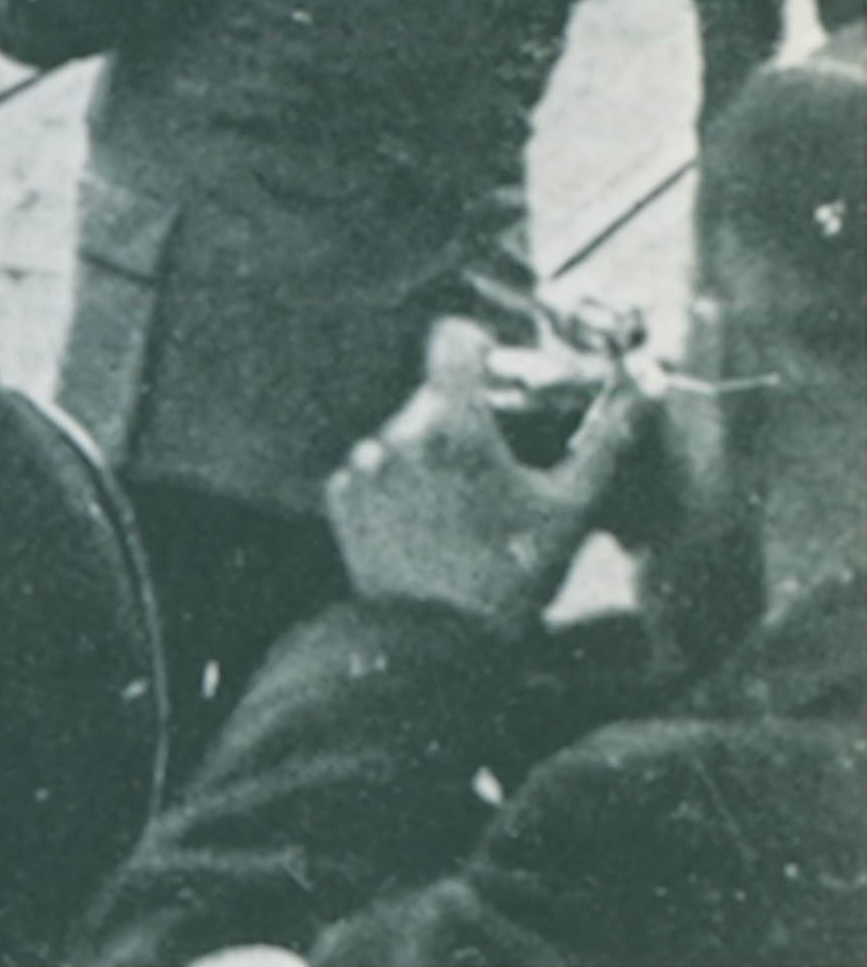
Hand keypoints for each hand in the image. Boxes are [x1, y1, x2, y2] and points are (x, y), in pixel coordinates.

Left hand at [327, 316, 637, 630]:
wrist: (441, 647)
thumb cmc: (515, 574)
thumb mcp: (572, 506)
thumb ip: (608, 437)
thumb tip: (645, 381)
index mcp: (451, 424)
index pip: (453, 339)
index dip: (478, 347)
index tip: (498, 373)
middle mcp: (395, 433)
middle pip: (435, 397)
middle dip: (467, 422)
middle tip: (497, 478)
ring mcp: (361, 464)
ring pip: (405, 436)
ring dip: (432, 459)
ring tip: (464, 516)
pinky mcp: (340, 495)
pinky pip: (375, 471)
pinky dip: (400, 488)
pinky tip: (428, 530)